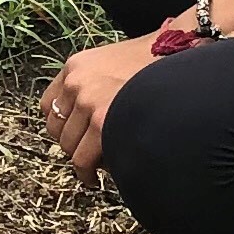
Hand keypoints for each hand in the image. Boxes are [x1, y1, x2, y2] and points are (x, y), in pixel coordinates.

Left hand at [40, 33, 169, 176]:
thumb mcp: (113, 64)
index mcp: (76, 66)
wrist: (184, 56)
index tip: (74, 136)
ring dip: (82, 159)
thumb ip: (94, 85)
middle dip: (73, 144)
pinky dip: (88, 172)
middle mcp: (76, 82)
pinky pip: (84, 159)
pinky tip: (96, 177)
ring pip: (69, 147)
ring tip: (97, 166)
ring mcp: (88, 102)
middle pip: (56, 129)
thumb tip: (86, 121)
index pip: (49, 105)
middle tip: (89, 153)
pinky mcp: (104, 123)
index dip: (62, 125)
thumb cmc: (157, 64)